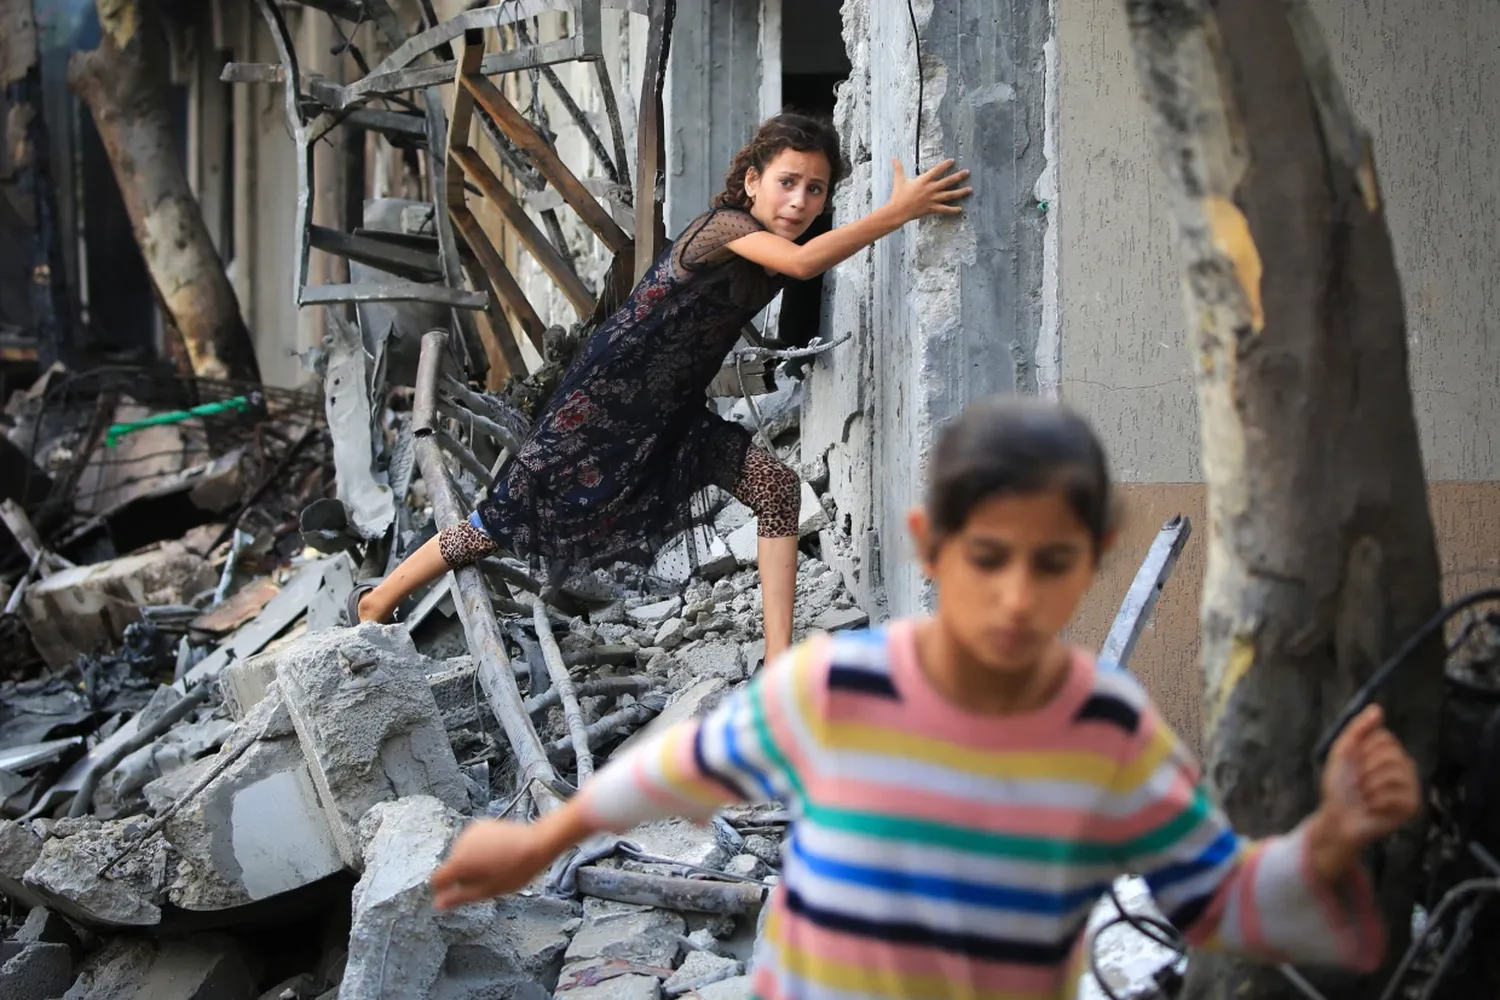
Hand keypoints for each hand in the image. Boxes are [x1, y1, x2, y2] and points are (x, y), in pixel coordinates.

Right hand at [430, 818, 557, 909]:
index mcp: (460, 862)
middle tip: (485, 879)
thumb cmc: (515, 870)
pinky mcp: (480, 824)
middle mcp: (460, 843)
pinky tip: (496, 853)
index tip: (450, 894)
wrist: (536, 843)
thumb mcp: (486, 891)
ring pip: (462, 853)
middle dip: (463, 874)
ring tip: (494, 865)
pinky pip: (472, 842)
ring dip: (471, 861)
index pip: (437, 879)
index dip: (442, 889)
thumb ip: (459, 897)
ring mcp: (470, 832)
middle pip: (452, 865)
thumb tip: (438, 904)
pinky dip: (478, 849)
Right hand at [886, 158, 971, 223]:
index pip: (937, 170)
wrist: (898, 210)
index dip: (945, 165)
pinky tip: (960, 209)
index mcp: (924, 180)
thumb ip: (898, 168)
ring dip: (961, 192)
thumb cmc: (898, 195)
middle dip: (959, 176)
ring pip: (950, 195)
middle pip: (948, 181)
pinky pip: (944, 209)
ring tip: (970, 189)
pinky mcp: (932, 208)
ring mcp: (932, 199)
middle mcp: (931, 189)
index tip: (952, 161)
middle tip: (968, 172)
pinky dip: (952, 210)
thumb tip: (893, 158)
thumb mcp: (899, 179)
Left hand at [1307, 704, 1421, 881]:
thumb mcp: (1342, 752)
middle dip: (1365, 770)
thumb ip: (1357, 729)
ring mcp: (1411, 786)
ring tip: (1365, 796)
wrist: (1337, 818)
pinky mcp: (1412, 806)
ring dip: (1369, 788)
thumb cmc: (1339, 785)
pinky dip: (1377, 804)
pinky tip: (1374, 809)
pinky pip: (1397, 797)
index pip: (1383, 737)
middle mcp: (1404, 765)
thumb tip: (1377, 708)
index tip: (1353, 763)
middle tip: (1358, 783)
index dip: (1361, 750)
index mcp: (1388, 751)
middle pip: (1390, 754)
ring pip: (1393, 775)